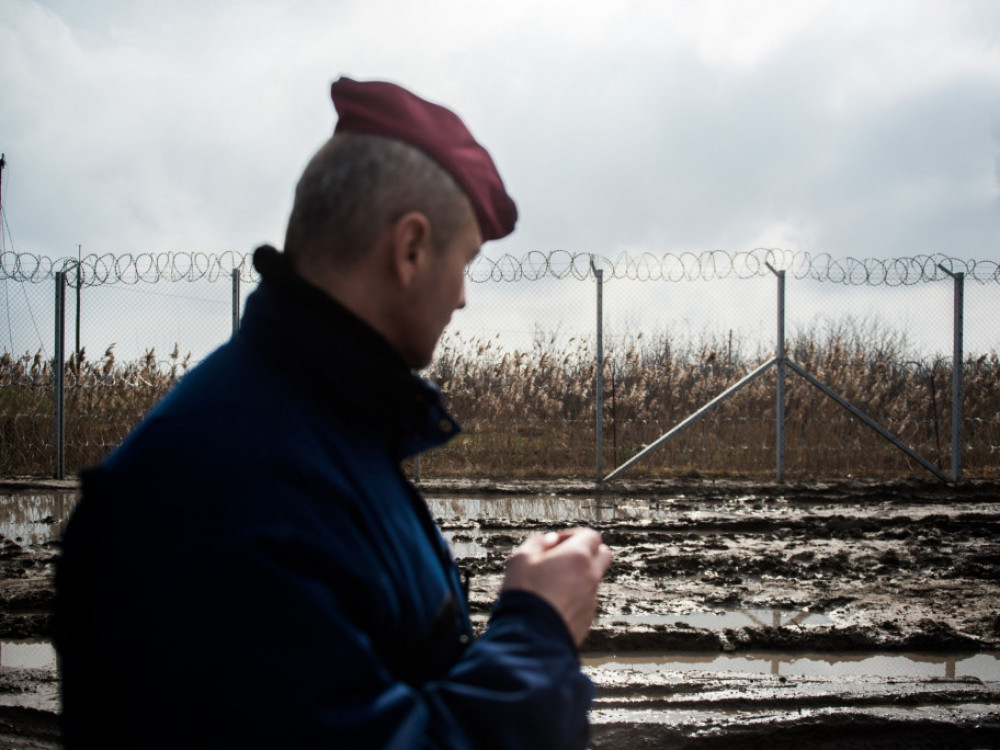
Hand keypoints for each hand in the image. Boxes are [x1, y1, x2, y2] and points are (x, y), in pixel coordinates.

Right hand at [501, 528, 610, 646]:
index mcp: (578, 557)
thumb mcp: (520, 559)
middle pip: (602, 555)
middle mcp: (591, 577)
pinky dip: (575, 597)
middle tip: (561, 559)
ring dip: (578, 576)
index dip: (572, 535)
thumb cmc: (524, 594)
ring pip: (593, 580)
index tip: (554, 543)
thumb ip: (537, 542)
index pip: (591, 535)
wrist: (532, 639)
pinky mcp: (588, 619)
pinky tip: (553, 604)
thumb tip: (549, 540)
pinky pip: (586, 601)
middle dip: (585, 552)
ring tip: (551, 585)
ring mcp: (591, 599)